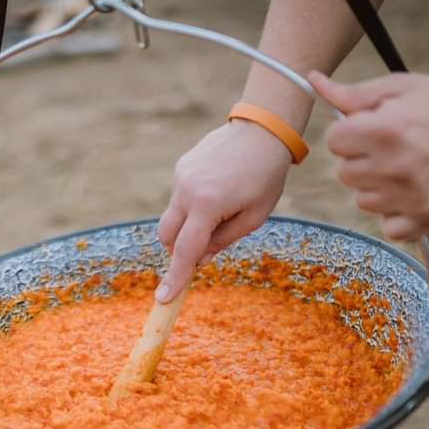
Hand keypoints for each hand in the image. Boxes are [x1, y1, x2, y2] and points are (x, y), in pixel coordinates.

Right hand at [155, 120, 291, 301]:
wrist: (262, 130)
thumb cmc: (265, 176)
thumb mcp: (254, 216)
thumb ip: (223, 240)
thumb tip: (199, 260)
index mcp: (207, 205)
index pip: (185, 251)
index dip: (175, 277)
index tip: (163, 299)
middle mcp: (186, 190)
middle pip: (168, 236)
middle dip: (180, 250)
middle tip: (207, 246)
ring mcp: (180, 177)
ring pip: (172, 217)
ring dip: (188, 227)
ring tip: (221, 210)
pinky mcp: (181, 167)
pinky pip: (179, 198)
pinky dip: (191, 207)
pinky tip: (218, 192)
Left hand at [310, 70, 428, 240]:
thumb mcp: (399, 88)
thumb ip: (353, 94)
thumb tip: (314, 82)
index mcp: (382, 130)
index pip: (334, 141)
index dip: (351, 132)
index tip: (373, 127)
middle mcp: (392, 167)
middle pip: (345, 173)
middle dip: (362, 158)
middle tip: (395, 146)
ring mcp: (409, 196)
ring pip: (363, 200)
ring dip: (378, 187)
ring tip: (409, 166)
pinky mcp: (426, 217)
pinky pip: (389, 227)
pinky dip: (398, 214)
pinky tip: (414, 192)